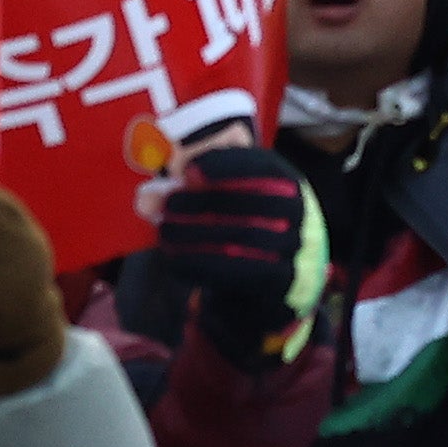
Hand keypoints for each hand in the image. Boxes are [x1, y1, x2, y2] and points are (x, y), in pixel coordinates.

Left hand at [157, 140, 324, 355]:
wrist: (281, 282)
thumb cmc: (249, 228)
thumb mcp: (234, 203)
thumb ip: (196, 195)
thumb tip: (147, 198)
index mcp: (288, 181)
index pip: (264, 165)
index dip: (227, 164)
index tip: (188, 170)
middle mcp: (300, 211)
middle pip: (252, 202)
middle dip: (204, 202)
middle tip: (166, 205)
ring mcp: (296, 248)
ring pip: (245, 237)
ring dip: (199, 235)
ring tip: (165, 233)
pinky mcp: (282, 281)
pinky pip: (242, 272)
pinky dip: (205, 265)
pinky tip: (176, 261)